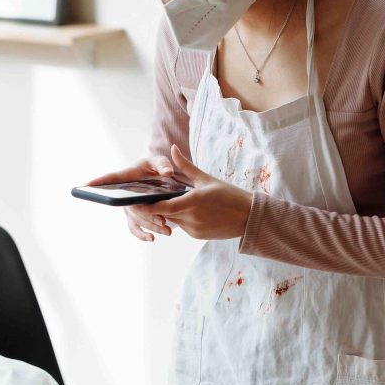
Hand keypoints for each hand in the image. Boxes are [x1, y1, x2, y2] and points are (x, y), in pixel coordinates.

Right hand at [86, 154, 180, 241]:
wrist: (155, 176)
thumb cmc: (154, 166)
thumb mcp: (159, 161)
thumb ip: (162, 164)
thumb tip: (168, 173)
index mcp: (127, 176)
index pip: (111, 178)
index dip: (98, 181)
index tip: (86, 185)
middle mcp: (123, 192)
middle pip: (130, 205)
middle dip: (146, 214)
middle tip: (162, 220)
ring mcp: (127, 205)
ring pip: (135, 218)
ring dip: (150, 225)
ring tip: (166, 229)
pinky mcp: (133, 215)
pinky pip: (134, 228)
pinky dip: (141, 234)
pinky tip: (151, 238)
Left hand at [129, 145, 252, 240]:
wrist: (250, 217)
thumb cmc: (230, 195)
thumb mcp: (206, 179)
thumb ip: (186, 166)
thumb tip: (173, 148)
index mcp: (193, 201)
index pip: (163, 207)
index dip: (147, 206)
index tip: (134, 202)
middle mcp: (191, 218)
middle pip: (164, 213)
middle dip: (156, 207)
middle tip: (145, 198)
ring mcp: (194, 229)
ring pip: (172, 220)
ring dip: (170, 212)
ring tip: (171, 201)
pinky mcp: (197, 236)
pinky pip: (182, 227)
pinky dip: (181, 219)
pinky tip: (189, 211)